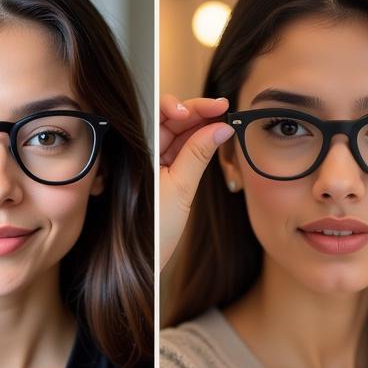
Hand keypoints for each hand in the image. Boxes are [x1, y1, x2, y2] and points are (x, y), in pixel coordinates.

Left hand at [159, 95, 234, 268]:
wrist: (151, 261)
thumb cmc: (156, 231)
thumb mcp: (181, 188)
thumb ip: (199, 153)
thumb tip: (220, 127)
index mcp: (143, 154)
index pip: (163, 116)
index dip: (186, 106)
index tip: (211, 107)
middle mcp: (148, 157)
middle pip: (173, 121)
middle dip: (198, 111)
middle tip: (223, 109)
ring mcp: (159, 166)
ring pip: (181, 135)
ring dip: (202, 125)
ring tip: (224, 120)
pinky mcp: (169, 178)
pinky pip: (185, 152)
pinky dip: (200, 142)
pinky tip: (216, 135)